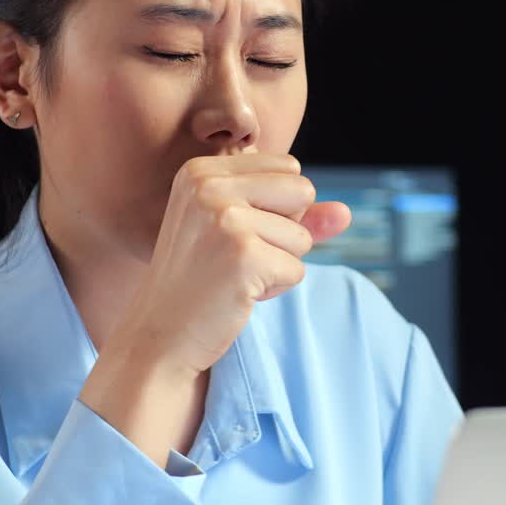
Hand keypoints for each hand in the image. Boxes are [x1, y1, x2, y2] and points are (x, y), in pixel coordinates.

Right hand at [107, 152, 351, 379]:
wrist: (160, 336)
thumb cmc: (201, 281)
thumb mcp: (241, 232)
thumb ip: (294, 215)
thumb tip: (345, 212)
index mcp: (202, 170)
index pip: (288, 168)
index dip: (278, 207)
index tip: (235, 233)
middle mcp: (208, 185)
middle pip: (302, 191)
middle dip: (286, 231)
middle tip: (238, 256)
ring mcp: (224, 219)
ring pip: (302, 236)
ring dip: (278, 263)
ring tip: (233, 276)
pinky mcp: (243, 256)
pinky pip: (297, 269)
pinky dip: (275, 287)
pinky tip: (238, 294)